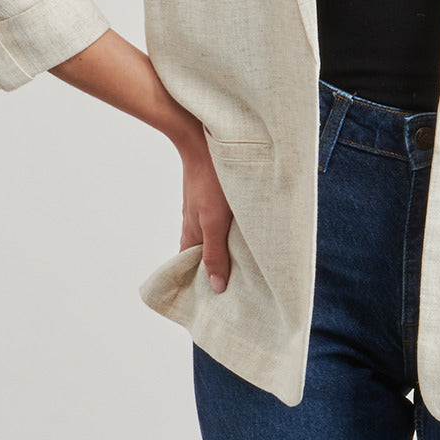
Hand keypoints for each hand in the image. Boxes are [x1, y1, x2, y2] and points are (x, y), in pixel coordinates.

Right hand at [175, 130, 233, 293]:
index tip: (220, 299)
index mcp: (190, 236)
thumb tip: (216, 287)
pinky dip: (230, 231)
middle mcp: (194, 225)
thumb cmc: (210, 182)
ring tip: (248, 262)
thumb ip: (215, 253)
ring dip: (227, 249)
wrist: (203, 141)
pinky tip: (246, 231)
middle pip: (204, 255)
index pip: (191, 269)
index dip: (202, 284)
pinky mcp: (213, 197)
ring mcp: (203, 211)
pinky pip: (220, 221)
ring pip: (214, 237)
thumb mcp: (215, 221)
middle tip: (241, 284)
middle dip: (219, 269)